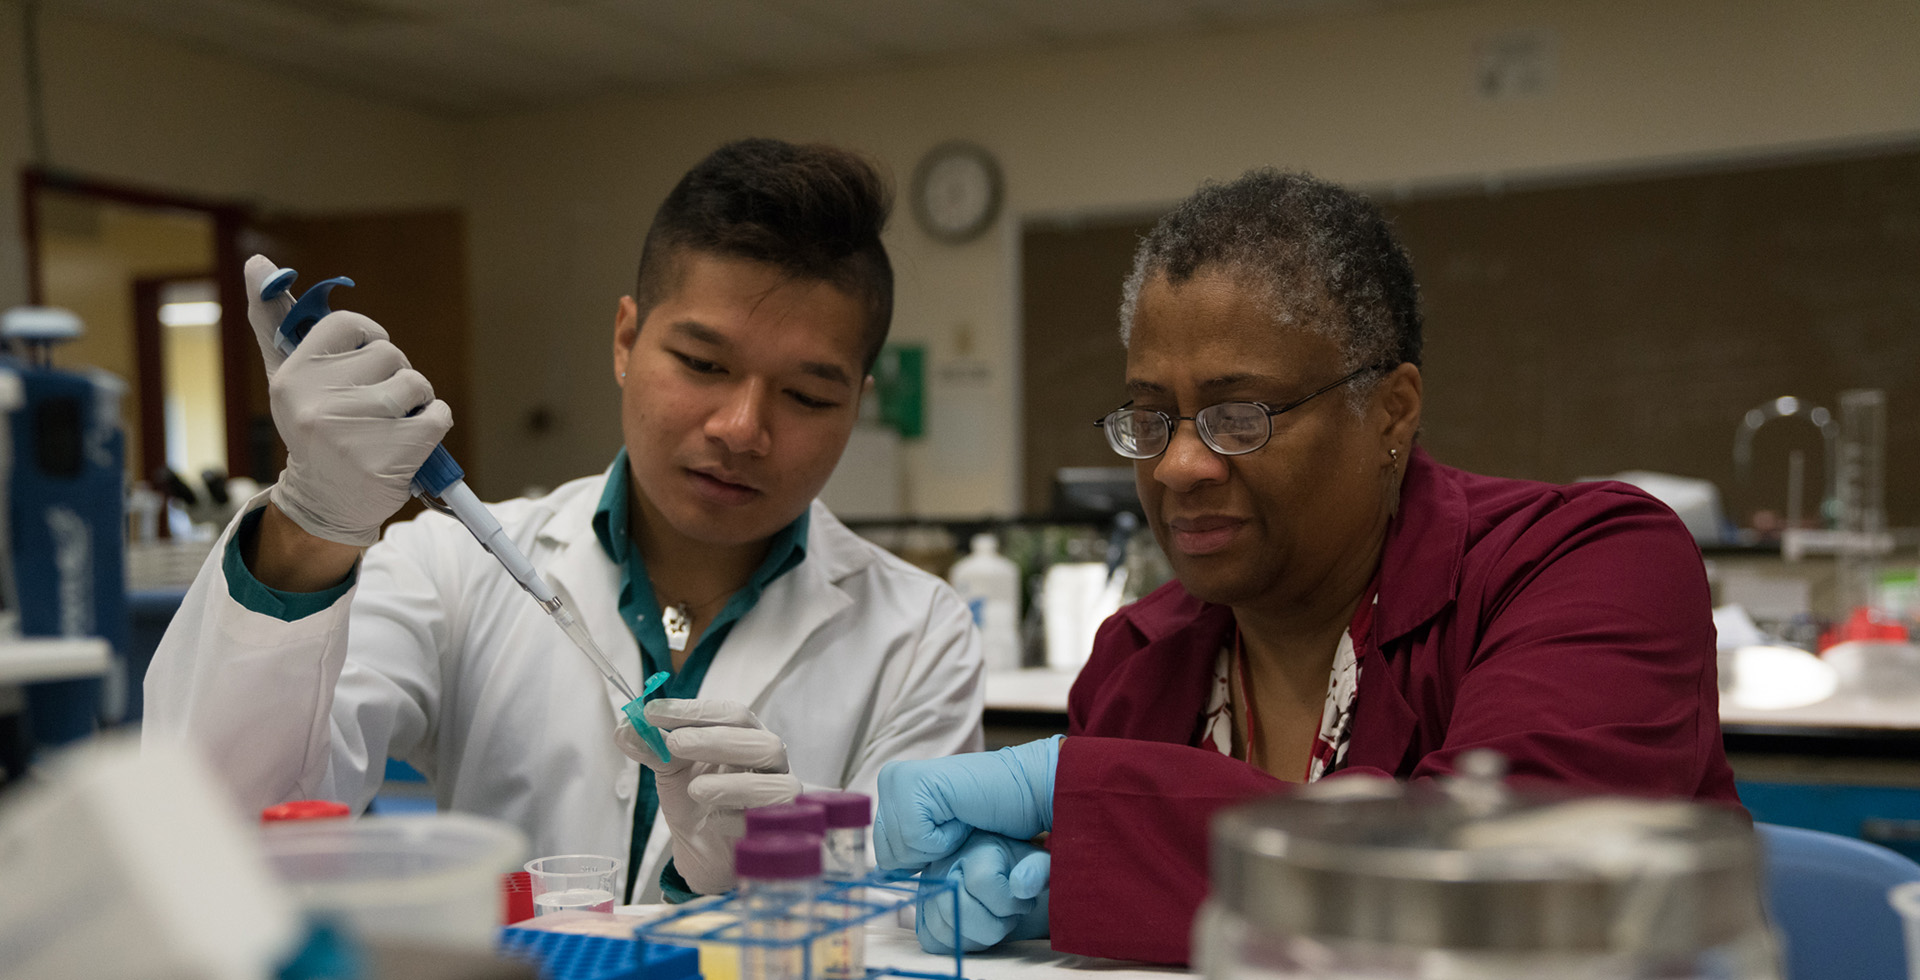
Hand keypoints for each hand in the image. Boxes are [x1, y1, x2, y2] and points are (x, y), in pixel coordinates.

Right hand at [244, 255, 450, 546]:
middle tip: (373, 406)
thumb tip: (256, 262)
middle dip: (392, 376)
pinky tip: (411, 442)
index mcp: (292, 378)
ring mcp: (355, 430)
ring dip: (416, 401)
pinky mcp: (392, 454)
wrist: (327, 501)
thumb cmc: (315, 429)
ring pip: (415, 382)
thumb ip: (275, 323)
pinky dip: (434, 424)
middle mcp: (317, 402)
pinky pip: (438, 414)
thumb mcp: (289, 379)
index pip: (348, 324)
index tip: (364, 363)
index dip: (368, 339)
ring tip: (391, 424)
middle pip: (389, 354)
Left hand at [613, 698, 800, 894]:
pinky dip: (739, 821)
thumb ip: (652, 749)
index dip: (696, 711)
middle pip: (764, 743)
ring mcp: (779, 801)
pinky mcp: (776, 835)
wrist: (703, 854)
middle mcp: (770, 766)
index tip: (654, 713)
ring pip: (780, 785)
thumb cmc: (695, 804)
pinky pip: (769, 826)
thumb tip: (624, 728)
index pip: (733, 715)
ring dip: (734, 785)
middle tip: (674, 743)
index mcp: (746, 739)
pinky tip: (712, 822)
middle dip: (718, 741)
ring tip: (695, 789)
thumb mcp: (669, 772)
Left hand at [874, 735, 1060, 872]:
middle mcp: (890, 779)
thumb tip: (878, 874)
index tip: (948, 835)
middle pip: (886, 855)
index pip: (882, 854)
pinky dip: (945, 840)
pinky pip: (915, 840)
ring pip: (899, 850)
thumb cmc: (991, 819)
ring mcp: (898, 779)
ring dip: (939, 847)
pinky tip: (961, 818)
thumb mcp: (938, 842)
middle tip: (957, 827)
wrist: (1027, 793)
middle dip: (927, 856)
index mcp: (892, 791)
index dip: (921, 861)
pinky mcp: (912, 783)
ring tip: (960, 821)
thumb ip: (907, 850)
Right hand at [915, 830, 1049, 953]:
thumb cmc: (1019, 867)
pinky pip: (933, 940)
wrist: (998, 867)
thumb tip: (1021, 887)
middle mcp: (944, 866)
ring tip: (995, 922)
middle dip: (994, 926)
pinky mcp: (922, 911)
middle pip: (958, 910)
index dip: (1010, 903)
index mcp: (974, 849)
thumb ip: (1039, 870)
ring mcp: (930, 889)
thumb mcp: (1036, 862)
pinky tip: (978, 932)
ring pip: (945, 929)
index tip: (1025, 903)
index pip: (982, 883)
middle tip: (1009, 918)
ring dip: (978, 937)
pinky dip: (958, 944)